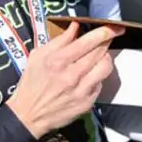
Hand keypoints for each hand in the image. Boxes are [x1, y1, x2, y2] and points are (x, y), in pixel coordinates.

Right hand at [7, 22, 124, 138]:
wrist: (29, 115)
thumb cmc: (31, 84)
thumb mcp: (38, 56)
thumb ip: (59, 40)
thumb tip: (75, 26)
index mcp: (58, 61)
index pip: (88, 42)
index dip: (105, 32)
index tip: (113, 27)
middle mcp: (71, 75)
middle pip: (100, 52)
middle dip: (107, 41)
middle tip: (107, 37)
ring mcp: (81, 90)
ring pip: (105, 67)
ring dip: (105, 58)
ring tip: (99, 56)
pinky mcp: (87, 103)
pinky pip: (101, 83)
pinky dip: (98, 76)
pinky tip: (89, 75)